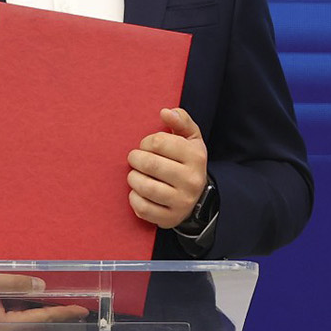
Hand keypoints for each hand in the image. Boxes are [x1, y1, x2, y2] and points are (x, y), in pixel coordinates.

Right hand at [0, 273, 89, 330]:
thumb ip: (16, 285)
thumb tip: (41, 288)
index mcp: (5, 328)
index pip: (42, 319)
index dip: (64, 312)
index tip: (82, 309)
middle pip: (35, 323)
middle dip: (52, 310)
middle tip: (69, 297)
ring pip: (24, 323)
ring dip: (35, 309)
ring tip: (46, 294)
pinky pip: (13, 323)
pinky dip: (21, 311)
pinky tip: (21, 298)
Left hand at [128, 108, 208, 228]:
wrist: (198, 197)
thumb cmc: (186, 161)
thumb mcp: (190, 139)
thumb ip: (181, 121)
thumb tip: (165, 112)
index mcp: (196, 157)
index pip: (159, 142)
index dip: (146, 141)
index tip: (147, 146)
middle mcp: (192, 180)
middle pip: (151, 164)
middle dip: (136, 159)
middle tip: (134, 159)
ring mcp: (182, 202)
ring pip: (146, 187)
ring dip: (133, 178)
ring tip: (134, 174)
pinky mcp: (170, 218)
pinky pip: (143, 208)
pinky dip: (134, 198)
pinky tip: (137, 192)